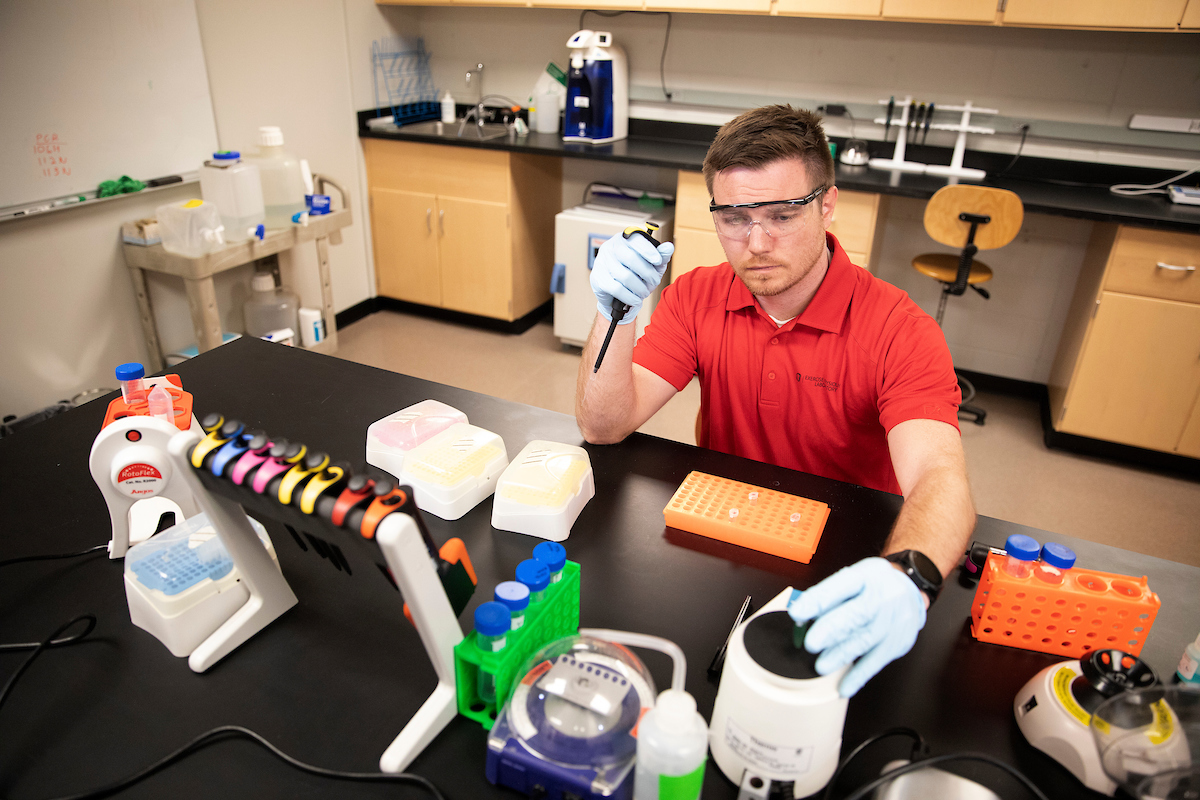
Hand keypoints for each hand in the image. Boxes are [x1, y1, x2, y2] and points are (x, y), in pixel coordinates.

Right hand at [589, 233, 673, 323]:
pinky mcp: (597, 278)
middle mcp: (610, 247)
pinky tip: (636, 299)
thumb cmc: (636, 276)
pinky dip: (629, 296)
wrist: (618, 296)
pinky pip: (616, 288)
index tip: (658, 261)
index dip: (648, 250)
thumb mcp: (652, 265)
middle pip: (630, 258)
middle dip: (647, 273)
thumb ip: (661, 256)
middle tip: (654, 282)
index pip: (636, 240)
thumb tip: (669, 247)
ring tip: (644, 292)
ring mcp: (601, 262)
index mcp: (624, 239)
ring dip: (639, 288)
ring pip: (624, 276)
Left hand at [787, 557, 925, 697]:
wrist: (911, 591)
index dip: (817, 601)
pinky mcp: (899, 642)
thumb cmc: (873, 586)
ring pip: (865, 640)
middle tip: (810, 643)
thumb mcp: (853, 579)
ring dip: (841, 655)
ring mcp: (893, 620)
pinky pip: (877, 661)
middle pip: (857, 614)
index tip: (797, 613)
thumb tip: (800, 619)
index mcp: (866, 575)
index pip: (840, 586)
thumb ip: (828, 597)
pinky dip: (858, 676)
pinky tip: (844, 686)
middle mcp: (882, 596)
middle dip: (831, 630)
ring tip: (821, 666)